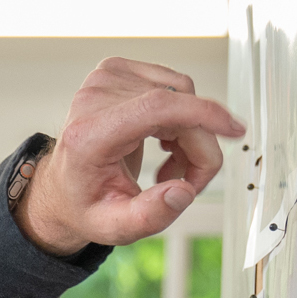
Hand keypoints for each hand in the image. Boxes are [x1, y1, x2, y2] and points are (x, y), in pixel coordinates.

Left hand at [14, 57, 245, 254]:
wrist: (63, 187)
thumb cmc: (86, 204)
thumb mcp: (113, 227)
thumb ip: (149, 216)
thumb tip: (183, 191)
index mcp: (88, 134)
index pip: (156, 106)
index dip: (202, 115)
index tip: (234, 130)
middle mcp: (94, 99)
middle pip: (177, 106)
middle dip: (198, 146)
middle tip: (190, 182)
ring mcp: (105, 78)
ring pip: (182, 95)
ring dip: (189, 134)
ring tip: (169, 167)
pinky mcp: (117, 70)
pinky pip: (174, 88)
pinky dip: (179, 118)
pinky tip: (163, 143)